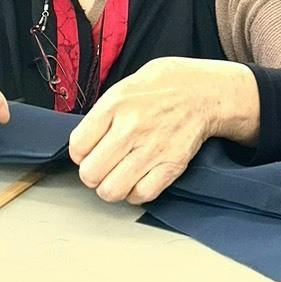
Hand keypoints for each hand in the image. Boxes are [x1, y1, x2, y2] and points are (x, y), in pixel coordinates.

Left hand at [68, 58, 259, 204]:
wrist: (203, 91)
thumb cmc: (162, 87)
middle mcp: (131, 127)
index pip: (77, 146)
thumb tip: (83, 145)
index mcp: (114, 105)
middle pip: (90, 173)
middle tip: (101, 166)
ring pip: (111, 190)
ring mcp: (152, 148)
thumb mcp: (123, 87)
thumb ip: (101, 115)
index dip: (80, 153)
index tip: (88, 151)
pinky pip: (141, 195)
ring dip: (111, 187)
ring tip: (117, 176)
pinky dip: (135, 193)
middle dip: (92, 174)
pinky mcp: (171, 165)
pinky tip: (136, 180)